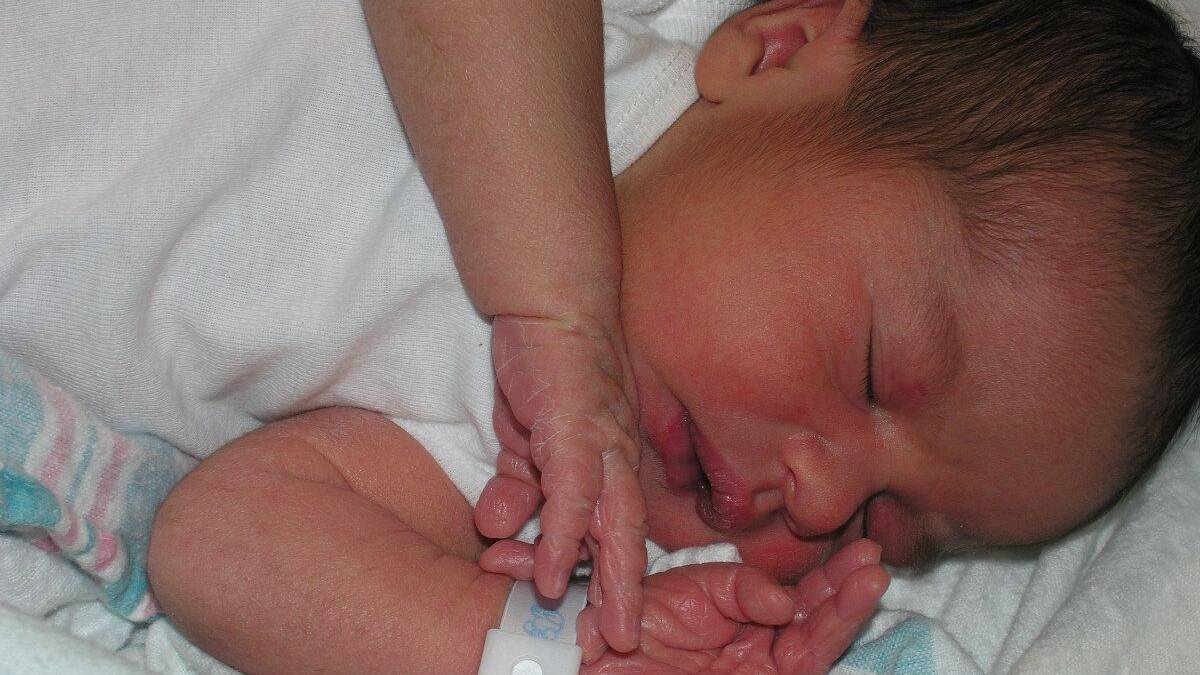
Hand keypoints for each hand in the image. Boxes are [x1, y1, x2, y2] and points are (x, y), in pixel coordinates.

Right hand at [475, 314, 647, 651]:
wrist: (552, 304)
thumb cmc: (549, 371)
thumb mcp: (529, 440)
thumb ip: (521, 483)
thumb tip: (496, 524)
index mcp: (611, 464)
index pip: (620, 530)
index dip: (618, 579)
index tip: (611, 624)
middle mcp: (615, 460)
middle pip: (627, 539)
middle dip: (624, 596)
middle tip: (617, 644)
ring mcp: (602, 444)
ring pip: (611, 524)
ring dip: (605, 580)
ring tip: (597, 629)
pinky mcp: (577, 427)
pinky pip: (573, 492)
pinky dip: (564, 535)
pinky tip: (553, 572)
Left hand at [580, 540, 889, 673]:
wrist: (594, 667)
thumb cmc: (626, 628)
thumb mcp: (682, 591)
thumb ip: (736, 586)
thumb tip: (785, 602)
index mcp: (737, 614)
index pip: (792, 593)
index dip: (827, 573)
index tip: (859, 546)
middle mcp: (755, 642)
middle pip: (812, 614)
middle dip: (846, 585)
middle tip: (875, 555)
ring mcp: (760, 669)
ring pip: (816, 639)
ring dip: (847, 606)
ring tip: (874, 575)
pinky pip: (804, 662)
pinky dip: (828, 634)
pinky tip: (849, 606)